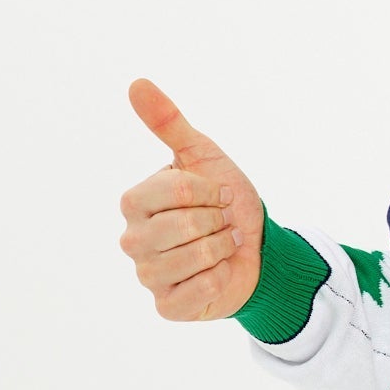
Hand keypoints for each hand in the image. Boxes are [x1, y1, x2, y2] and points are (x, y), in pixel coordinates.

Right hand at [118, 79, 264, 320]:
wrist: (256, 249)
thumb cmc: (224, 201)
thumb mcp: (203, 156)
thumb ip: (169, 122)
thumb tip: (137, 83)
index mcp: (135, 202)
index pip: (176, 190)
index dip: (210, 190)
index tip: (219, 193)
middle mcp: (133, 240)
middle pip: (186, 225)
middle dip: (219, 220)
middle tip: (221, 223)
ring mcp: (147, 275)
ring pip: (195, 257)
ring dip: (224, 248)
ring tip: (222, 246)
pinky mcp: (166, 306)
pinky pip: (198, 290)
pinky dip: (221, 278)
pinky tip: (219, 272)